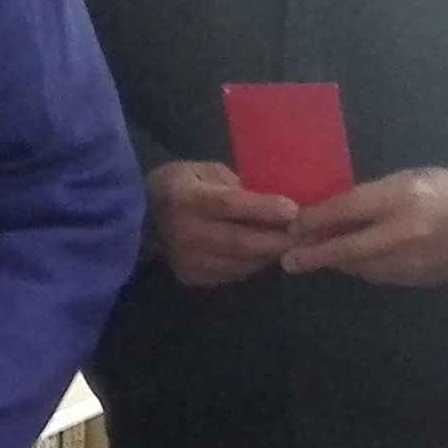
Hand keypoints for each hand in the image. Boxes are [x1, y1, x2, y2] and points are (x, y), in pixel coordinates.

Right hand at [147, 160, 297, 288]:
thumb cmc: (181, 185)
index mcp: (185, 198)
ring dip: (270, 255)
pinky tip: (268, 254)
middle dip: (276, 240)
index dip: (262, 209)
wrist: (142, 218)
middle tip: (306, 235)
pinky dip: (255, 265)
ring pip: (240, 263)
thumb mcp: (205, 170)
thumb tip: (275, 200)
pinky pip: (233, 274)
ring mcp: (186, 259)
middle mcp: (184, 232)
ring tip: (295, 245)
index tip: (293, 210)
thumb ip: (237, 185)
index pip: (227, 206)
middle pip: (238, 241)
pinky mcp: (192, 277)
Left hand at [283, 167, 447, 287]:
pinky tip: (350, 262)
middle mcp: (404, 232)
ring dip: (336, 263)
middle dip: (314, 254)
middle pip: (347, 248)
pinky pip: (379, 276)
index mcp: (402, 197)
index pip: (346, 209)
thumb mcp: (411, 179)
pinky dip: (360, 268)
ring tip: (312, 259)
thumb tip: (333, 211)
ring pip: (360, 266)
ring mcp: (411, 261)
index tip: (293, 224)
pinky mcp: (417, 280)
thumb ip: (372, 196)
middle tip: (288, 259)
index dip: (315, 218)